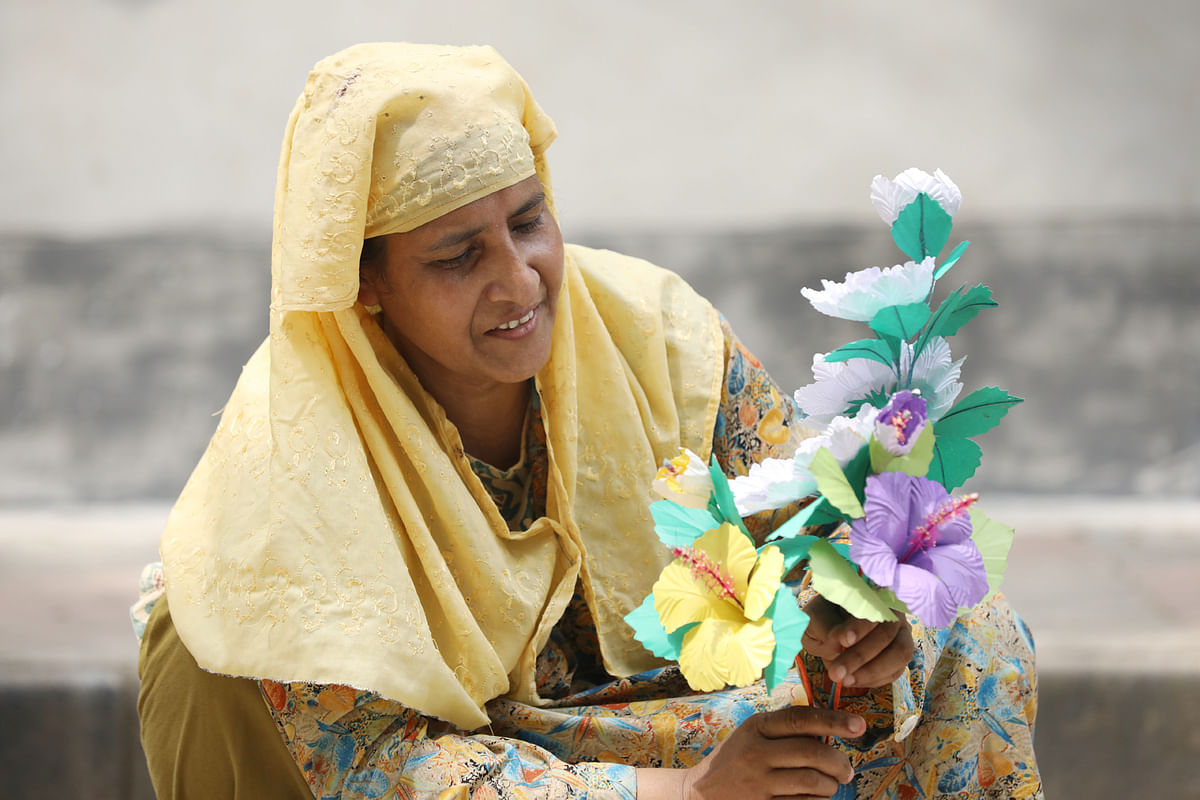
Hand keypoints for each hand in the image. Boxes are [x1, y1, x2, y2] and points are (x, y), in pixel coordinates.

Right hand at [636, 706, 862, 798]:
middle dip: (839, 763)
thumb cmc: (735, 758)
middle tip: (846, 769)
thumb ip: (784, 729)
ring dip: (831, 786)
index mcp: (757, 727)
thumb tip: (830, 729)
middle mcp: (757, 753)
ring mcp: (760, 783)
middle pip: (813, 754)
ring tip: (830, 785)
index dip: (833, 720)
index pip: (801, 719)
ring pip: (814, 783)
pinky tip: (815, 798)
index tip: (859, 725)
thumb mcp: (752, 733)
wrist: (700, 792)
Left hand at [801, 594, 913, 688]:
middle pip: (887, 633)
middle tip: (836, 672)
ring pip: (900, 653)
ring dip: (872, 672)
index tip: (845, 640)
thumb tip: (840, 644)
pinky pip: (897, 670)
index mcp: (869, 593)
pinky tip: (853, 680)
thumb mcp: (815, 618)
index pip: (872, 606)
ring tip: (845, 681)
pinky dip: (875, 679)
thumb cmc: (823, 619)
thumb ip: (825, 626)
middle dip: (860, 656)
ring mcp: (901, 633)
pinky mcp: (900, 654)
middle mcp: (891, 611)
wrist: (829, 629)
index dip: (860, 625)